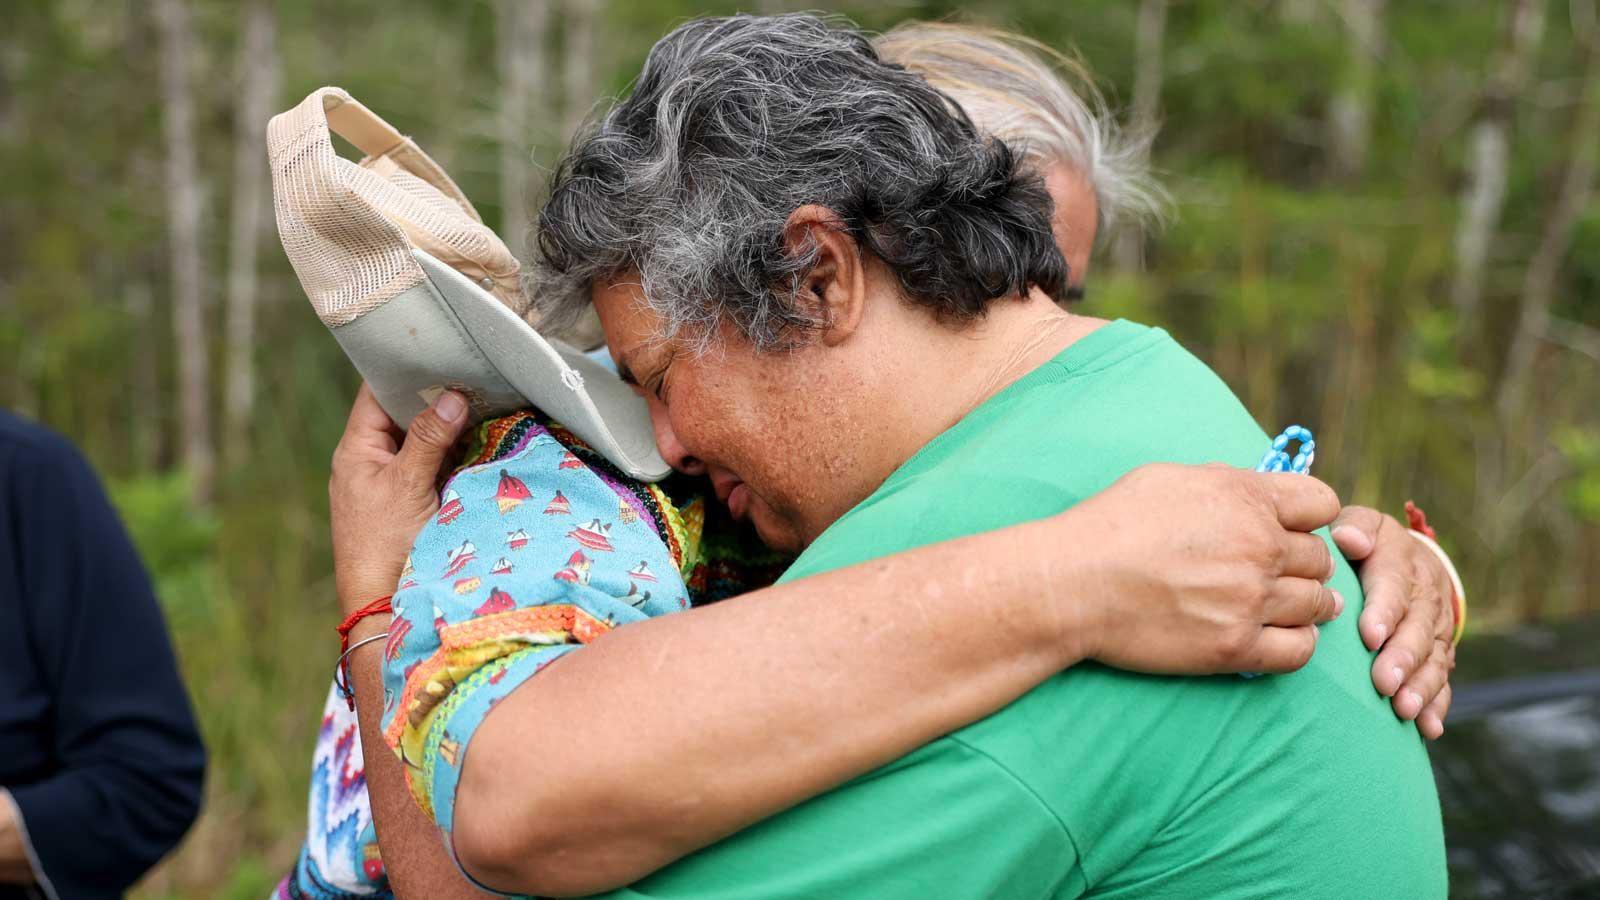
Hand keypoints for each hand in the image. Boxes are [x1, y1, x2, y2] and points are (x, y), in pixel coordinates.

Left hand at [330, 384, 470, 613]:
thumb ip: (429, 440)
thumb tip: (453, 396)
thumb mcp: (407, 486)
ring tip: (486, 397)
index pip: (378, 391)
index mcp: (357, 449)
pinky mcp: (414, 499)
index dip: (404, 368)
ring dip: (451, 425)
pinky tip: (483, 437)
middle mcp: (373, 460)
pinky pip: (436, 465)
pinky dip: (457, 452)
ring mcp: (395, 480)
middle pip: (405, 413)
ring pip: (424, 439)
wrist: (382, 604)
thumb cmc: (384, 544)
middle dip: (437, 395)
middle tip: (473, 372)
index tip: (438, 348)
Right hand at [1064, 463, 1344, 674]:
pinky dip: (1296, 643)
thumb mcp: (1169, 478)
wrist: (1073, 582)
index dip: (1309, 517)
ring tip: (1276, 605)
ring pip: (1317, 604)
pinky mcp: (1235, 647)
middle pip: (1320, 558)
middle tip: (1273, 572)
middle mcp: (1260, 546)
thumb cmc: (1110, 524)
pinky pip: (1300, 651)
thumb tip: (1252, 490)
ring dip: (1303, 604)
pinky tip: (1274, 635)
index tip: (1290, 529)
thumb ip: (1224, 482)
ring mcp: (1251, 599)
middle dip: (1301, 563)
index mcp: (1246, 497)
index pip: (1323, 503)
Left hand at [1332, 507, 1456, 737]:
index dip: (1384, 611)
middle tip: (1384, 683)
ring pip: (1434, 658)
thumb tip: (1347, 540)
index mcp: (1401, 561)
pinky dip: (1437, 704)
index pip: (1395, 586)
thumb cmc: (1366, 545)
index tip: (1369, 637)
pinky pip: (1443, 679)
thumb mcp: (1361, 525)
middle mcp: (1426, 595)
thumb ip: (1354, 528)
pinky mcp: (1440, 651)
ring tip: (1403, 709)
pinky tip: (1428, 728)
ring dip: (1420, 686)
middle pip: (1418, 628)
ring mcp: (1436, 627)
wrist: (1408, 558)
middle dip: (1403, 657)